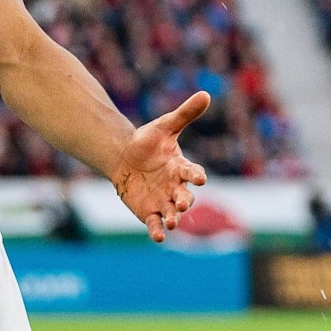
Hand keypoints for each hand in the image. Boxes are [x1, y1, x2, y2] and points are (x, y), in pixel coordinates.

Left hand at [110, 91, 210, 241]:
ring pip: (172, 213)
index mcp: (181, 167)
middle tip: (181, 203)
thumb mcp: (165, 126)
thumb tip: (205, 94)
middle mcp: (175, 187)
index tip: (199, 178)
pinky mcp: (149, 212)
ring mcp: (163, 201)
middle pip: (184, 196)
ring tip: (173, 223)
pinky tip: (159, 237)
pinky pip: (156, 223)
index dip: (196, 175)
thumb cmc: (148, 142)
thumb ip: (185, 114)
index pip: (192, 172)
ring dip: (174, 218)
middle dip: (183, 201)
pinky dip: (158, 230)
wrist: (125, 158)